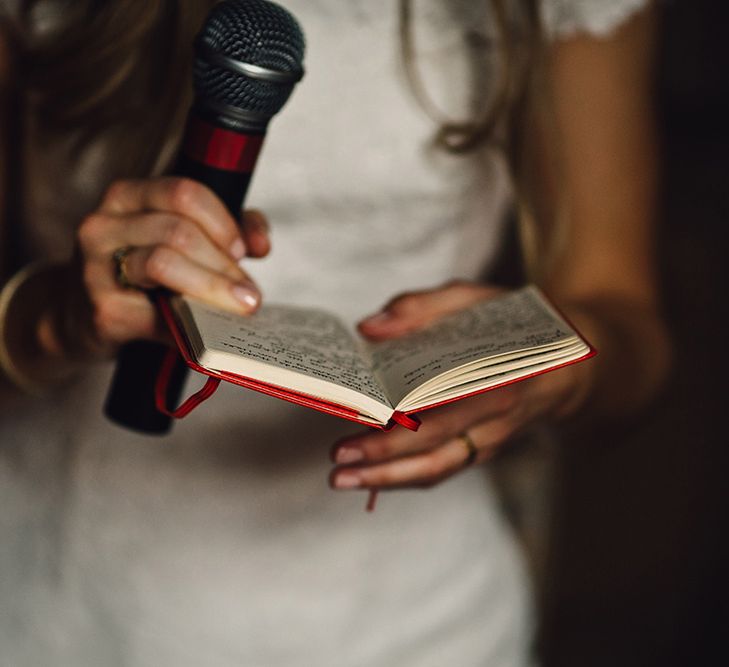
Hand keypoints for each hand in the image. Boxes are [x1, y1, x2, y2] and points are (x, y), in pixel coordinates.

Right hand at [71, 176, 269, 354]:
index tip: (242, 250)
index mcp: (128, 196)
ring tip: (238, 307)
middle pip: (178, 231)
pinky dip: (190, 322)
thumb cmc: (144, 274)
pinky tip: (206, 330)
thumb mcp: (181, 240)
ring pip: (163, 263)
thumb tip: (260, 243)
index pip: (184, 193)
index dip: (222, 221)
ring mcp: (95, 267)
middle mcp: (104, 224)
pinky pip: (156, 313)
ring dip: (212, 288)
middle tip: (250, 292)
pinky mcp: (102, 310)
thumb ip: (228, 230)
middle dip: (223, 264)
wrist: (81, 314)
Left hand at [329, 281, 586, 490]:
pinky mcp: (484, 448)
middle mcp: (495, 419)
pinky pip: (444, 467)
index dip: (398, 430)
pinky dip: (406, 473)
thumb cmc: (513, 325)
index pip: (440, 413)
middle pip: (435, 453)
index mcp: (496, 378)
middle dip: (383, 463)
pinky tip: (371, 471)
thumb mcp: (475, 299)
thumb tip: (369, 328)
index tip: (354, 428)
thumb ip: (423, 307)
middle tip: (337, 463)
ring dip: (389, 479)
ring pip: (438, 469)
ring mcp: (491, 440)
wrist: (569, 362)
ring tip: (344, 478)